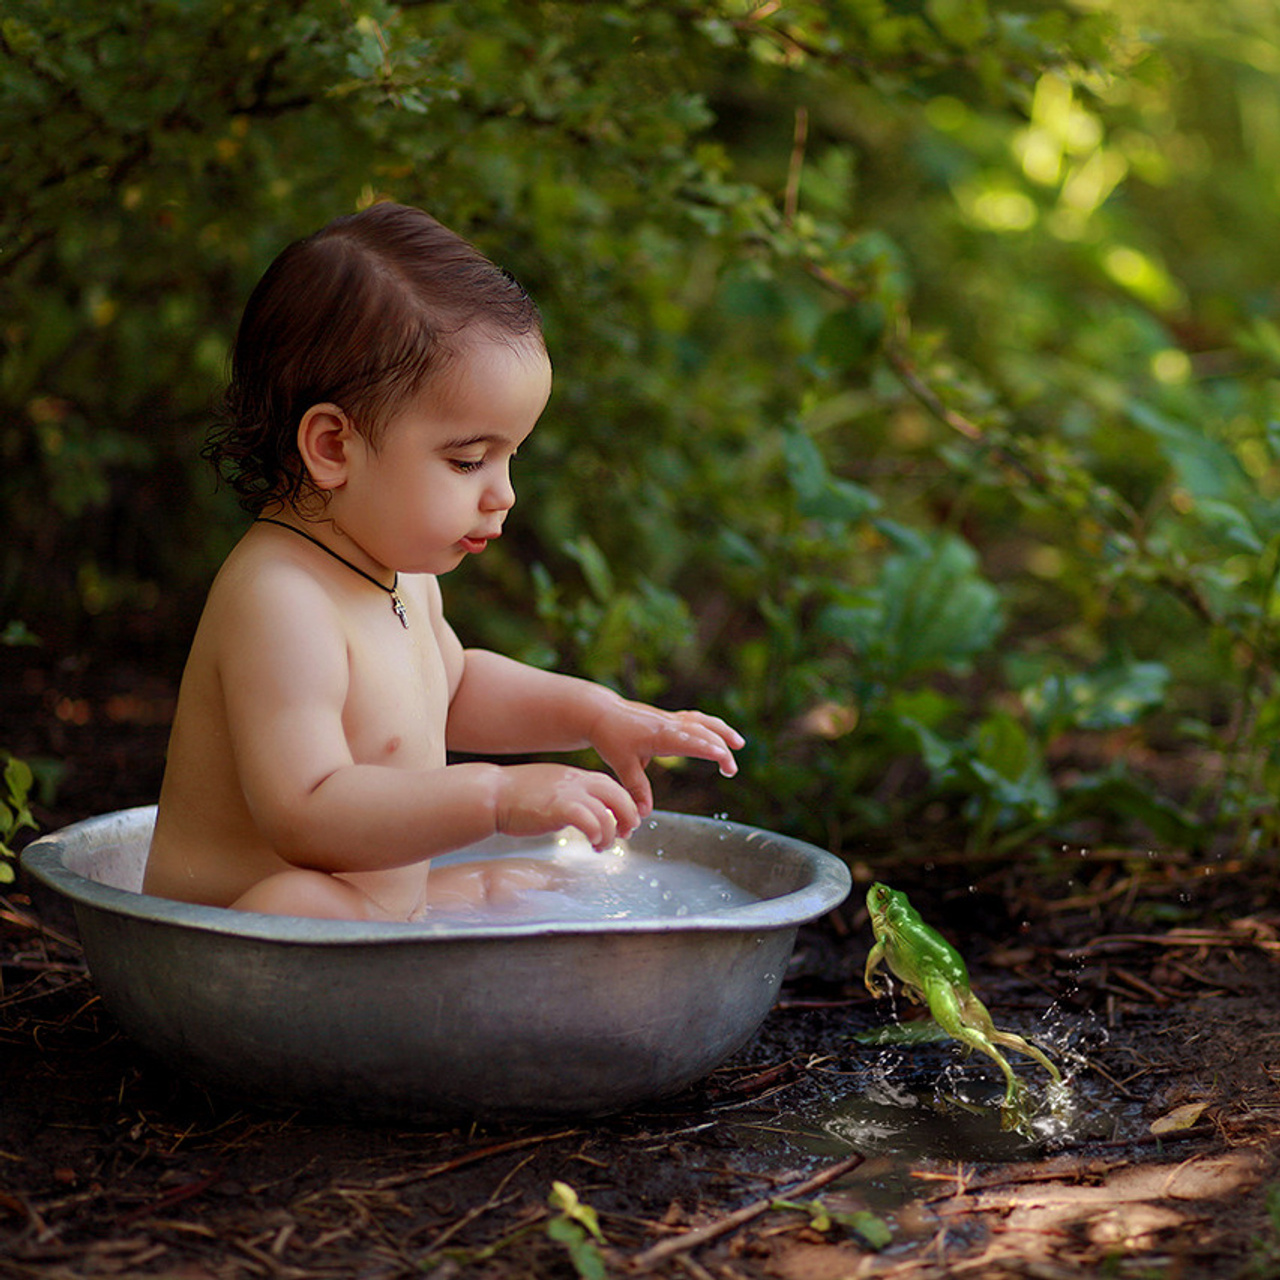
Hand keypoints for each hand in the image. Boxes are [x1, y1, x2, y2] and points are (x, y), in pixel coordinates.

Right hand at [493, 763, 640, 849]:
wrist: (492, 793)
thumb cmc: (518, 796)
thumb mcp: (552, 788)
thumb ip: (571, 796)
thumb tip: (586, 813)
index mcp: (576, 776)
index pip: (611, 786)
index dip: (623, 805)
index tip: (625, 821)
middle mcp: (576, 781)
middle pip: (618, 796)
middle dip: (627, 816)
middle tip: (626, 833)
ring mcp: (568, 794)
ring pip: (606, 813)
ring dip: (611, 832)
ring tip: (602, 845)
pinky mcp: (558, 809)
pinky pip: (589, 820)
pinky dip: (597, 833)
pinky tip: (593, 842)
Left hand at [589, 699, 744, 815]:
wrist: (601, 713)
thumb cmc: (611, 737)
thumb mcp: (622, 765)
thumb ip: (637, 789)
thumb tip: (645, 814)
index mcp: (660, 735)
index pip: (691, 742)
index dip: (709, 750)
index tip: (725, 759)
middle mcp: (669, 724)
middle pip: (703, 733)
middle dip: (721, 750)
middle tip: (732, 771)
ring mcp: (670, 719)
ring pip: (703, 722)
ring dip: (722, 732)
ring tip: (739, 744)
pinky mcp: (669, 718)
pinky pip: (695, 719)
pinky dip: (710, 726)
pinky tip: (718, 735)